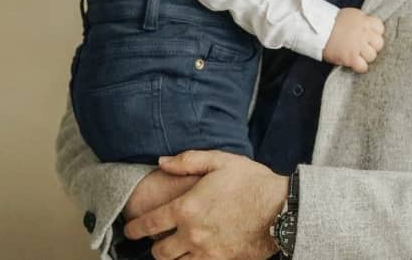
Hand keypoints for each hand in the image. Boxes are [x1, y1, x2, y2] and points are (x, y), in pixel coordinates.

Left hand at [124, 150, 288, 259]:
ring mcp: (207, 253)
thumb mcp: (220, 160)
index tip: (130, 229)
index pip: (150, 224)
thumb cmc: (251, 181)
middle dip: (153, 246)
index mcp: (187, 208)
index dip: (135, 228)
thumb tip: (162, 162)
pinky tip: (195, 253)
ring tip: (174, 247)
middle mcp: (192, 234)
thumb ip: (188, 160)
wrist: (281, 208)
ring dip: (172, 257)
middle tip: (155, 239)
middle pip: (159, 252)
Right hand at [322, 7, 384, 72]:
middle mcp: (363, 33)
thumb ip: (362, 21)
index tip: (368, 36)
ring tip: (357, 55)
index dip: (375, 33)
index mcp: (363, 20)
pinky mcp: (350, 57)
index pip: (380, 28)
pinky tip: (354, 63)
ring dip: (365, 57)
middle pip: (379, 43)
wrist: (317, 29)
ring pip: (372, 56)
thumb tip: (369, 28)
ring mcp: (357, 46)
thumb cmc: (331, 22)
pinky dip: (359, 67)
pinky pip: (363, 67)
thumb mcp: (350, 15)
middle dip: (372, 46)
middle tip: (363, 47)